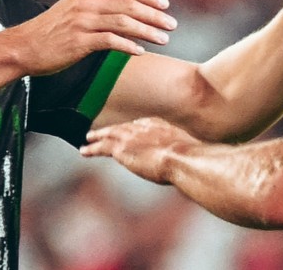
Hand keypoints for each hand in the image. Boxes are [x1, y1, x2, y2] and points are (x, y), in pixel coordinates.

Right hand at [8, 0, 176, 74]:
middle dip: (154, 15)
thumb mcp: (78, 2)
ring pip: (124, 22)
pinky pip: (110, 41)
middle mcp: (87, 3)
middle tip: (172, 25)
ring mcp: (82, 22)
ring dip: (147, 31)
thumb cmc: (53, 27)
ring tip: (164, 40)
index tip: (166, 5)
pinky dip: (128, 46)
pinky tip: (140, 52)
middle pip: (129, 5)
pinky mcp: (79, 41)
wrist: (24, 46)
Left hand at [81, 117, 198, 184]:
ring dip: (97, 136)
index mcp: (160, 125)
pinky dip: (92, 148)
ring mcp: (131, 137)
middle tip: (102, 131)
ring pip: (109, 135)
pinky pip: (101, 148)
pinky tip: (84, 151)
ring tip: (88, 138)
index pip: (142, 124)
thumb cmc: (193, 159)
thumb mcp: (192, 150)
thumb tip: (198, 160)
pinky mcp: (121, 150)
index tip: (128, 129)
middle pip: (123, 126)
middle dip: (112, 129)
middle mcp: (143, 127)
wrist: (183, 158)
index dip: (133, 127)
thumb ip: (189, 152)